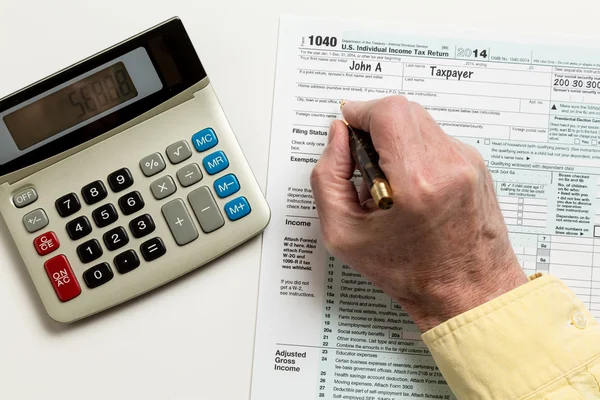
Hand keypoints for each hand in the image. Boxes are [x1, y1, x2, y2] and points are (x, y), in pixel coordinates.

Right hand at [310, 96, 527, 331]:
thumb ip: (327, 178)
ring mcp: (468, 163)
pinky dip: (414, 151)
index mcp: (418, 183)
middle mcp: (450, 166)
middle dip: (374, 126)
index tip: (347, 126)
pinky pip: (435, 139)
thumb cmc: (410, 273)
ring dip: (394, 139)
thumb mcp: (345, 235)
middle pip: (403, 111)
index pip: (388, 113)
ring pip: (420, 122)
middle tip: (363, 161)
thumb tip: (337, 138)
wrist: (468, 294)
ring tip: (387, 181)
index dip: (360, 112)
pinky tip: (408, 187)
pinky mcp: (476, 165)